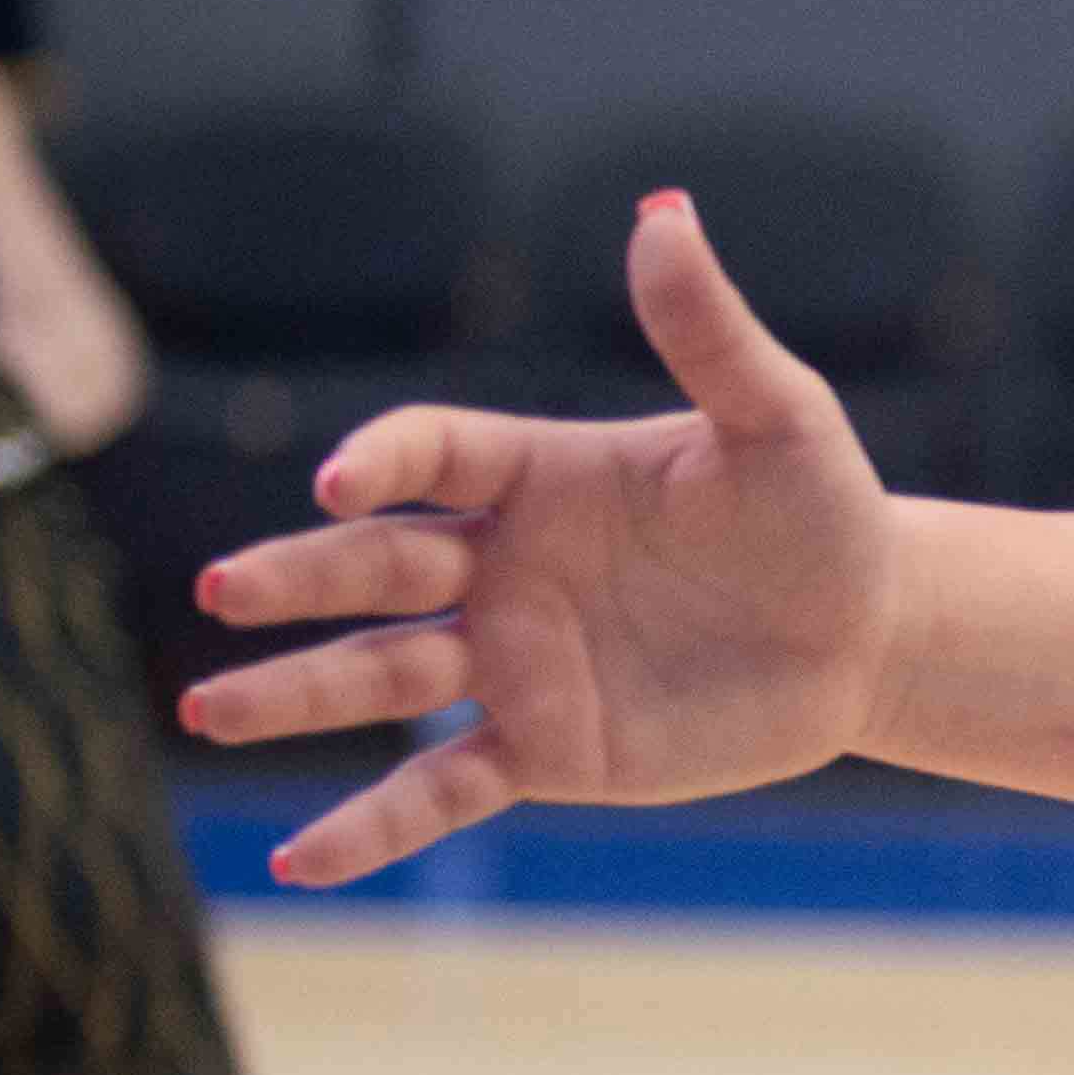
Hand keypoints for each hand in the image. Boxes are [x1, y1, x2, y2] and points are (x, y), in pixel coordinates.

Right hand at [182, 192, 899, 885]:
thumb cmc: (819, 513)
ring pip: (379, 678)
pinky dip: (370, 827)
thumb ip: (707, 331)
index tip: (346, 483)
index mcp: (537, 476)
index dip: (385, 463)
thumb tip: (663, 213)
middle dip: (298, 578)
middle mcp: (500, 567)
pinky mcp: (543, 750)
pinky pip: (438, 792)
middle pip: (376, 568)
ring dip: (292, 695)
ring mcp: (511, 662)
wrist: (865, 633)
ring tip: (207, 708)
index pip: (431, 455)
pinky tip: (298, 861)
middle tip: (226, 589)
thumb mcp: (777, 420)